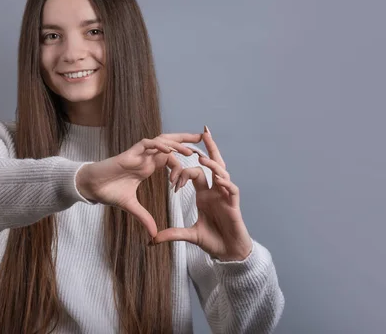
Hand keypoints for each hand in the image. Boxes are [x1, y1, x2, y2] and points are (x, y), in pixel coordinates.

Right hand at [76, 133, 202, 237]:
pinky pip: (148, 144)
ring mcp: (139, 153)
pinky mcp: (131, 152)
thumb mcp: (131, 206)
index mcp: (148, 166)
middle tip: (205, 138)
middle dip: (186, 140)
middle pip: (170, 143)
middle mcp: (146, 157)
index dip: (181, 167)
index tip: (187, 179)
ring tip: (191, 149)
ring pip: (162, 141)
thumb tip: (153, 234)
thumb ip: (144, 217)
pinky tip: (170, 150)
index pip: (170, 158)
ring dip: (177, 143)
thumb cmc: (108, 192)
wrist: (92, 187)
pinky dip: (159, 146)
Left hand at [153, 126, 252, 260]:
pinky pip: (231, 190)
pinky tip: (218, 180)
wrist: (230, 254)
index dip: (183, 172)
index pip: (196, 172)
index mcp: (205, 194)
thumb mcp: (189, 236)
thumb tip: (151, 240)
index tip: (172, 181)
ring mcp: (226, 197)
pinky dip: (225, 184)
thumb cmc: (214, 241)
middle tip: (204, 130)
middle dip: (210, 147)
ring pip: (223, 173)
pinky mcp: (234, 206)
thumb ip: (172, 234)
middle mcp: (216, 191)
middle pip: (214, 164)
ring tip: (201, 157)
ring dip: (213, 165)